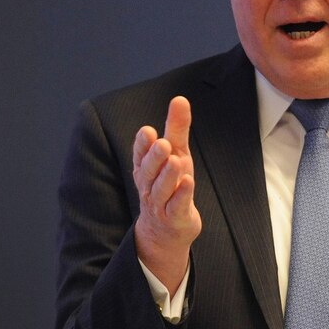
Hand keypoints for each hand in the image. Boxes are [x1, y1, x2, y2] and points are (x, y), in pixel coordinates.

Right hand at [133, 96, 202, 291]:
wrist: (167, 230)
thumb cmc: (171, 185)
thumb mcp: (177, 154)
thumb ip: (176, 128)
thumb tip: (180, 98)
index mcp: (146, 169)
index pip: (140, 155)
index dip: (142, 145)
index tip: (146, 131)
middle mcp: (149, 186)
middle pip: (149, 172)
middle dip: (154, 157)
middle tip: (162, 143)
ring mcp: (161, 203)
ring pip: (162, 189)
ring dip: (168, 175)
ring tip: (176, 161)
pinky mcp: (175, 217)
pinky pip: (177, 206)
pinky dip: (182, 195)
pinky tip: (188, 182)